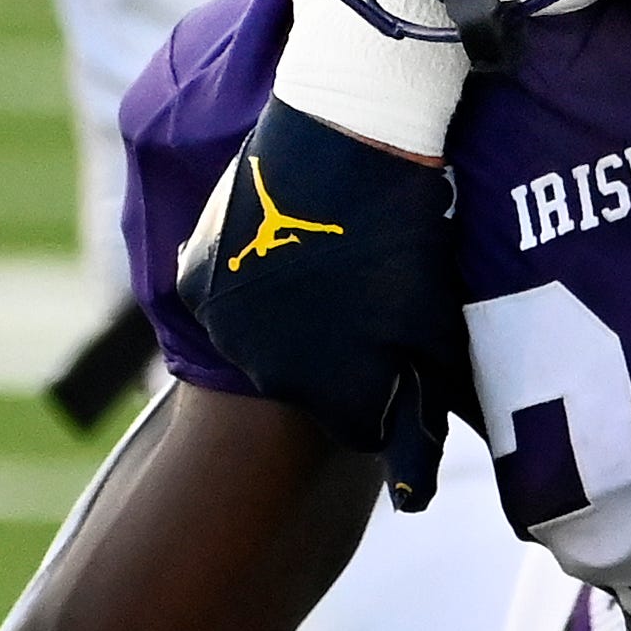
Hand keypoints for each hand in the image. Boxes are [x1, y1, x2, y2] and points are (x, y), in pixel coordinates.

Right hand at [180, 98, 477, 510]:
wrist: (347, 135)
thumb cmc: (407, 231)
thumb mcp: (432, 325)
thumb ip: (421, 411)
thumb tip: (413, 495)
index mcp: (332, 393)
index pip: (364, 428)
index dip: (390, 392)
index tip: (404, 347)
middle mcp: (269, 373)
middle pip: (310, 388)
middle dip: (340, 358)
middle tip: (370, 293)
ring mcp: (228, 325)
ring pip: (266, 347)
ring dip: (295, 324)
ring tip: (331, 264)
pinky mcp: (198, 280)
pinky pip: (229, 305)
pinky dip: (254, 288)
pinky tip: (286, 249)